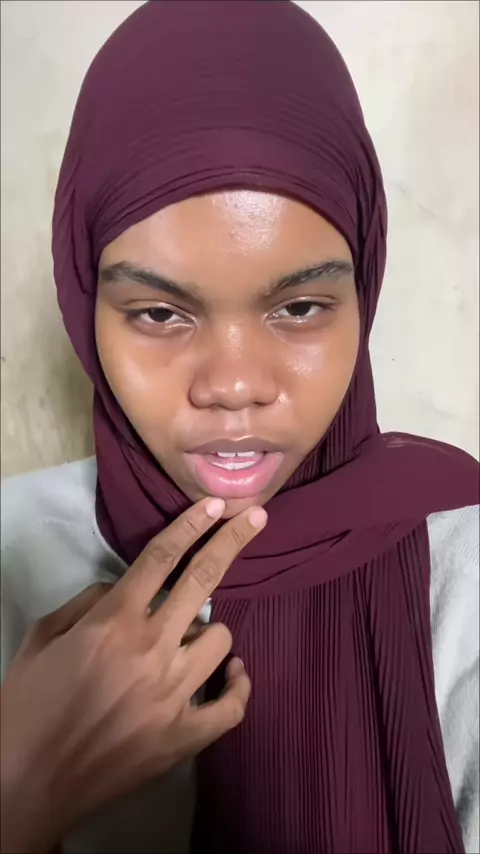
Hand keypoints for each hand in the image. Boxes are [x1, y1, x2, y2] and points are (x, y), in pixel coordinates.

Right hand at [0, 498, 266, 852]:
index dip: (191, 524)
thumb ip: (86, 603)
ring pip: (221, 638)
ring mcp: (173, 695)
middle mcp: (150, 650)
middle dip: (231, 541)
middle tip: (254, 518)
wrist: (25, 784)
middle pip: (203, 581)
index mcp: (112, 622)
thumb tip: (124, 588)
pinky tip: (231, 674)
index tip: (215, 504)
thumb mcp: (41, 639)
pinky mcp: (184, 737)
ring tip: (188, 641)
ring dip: (208, 631)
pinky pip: (233, 706)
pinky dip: (237, 686)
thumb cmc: (27, 706)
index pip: (160, 557)